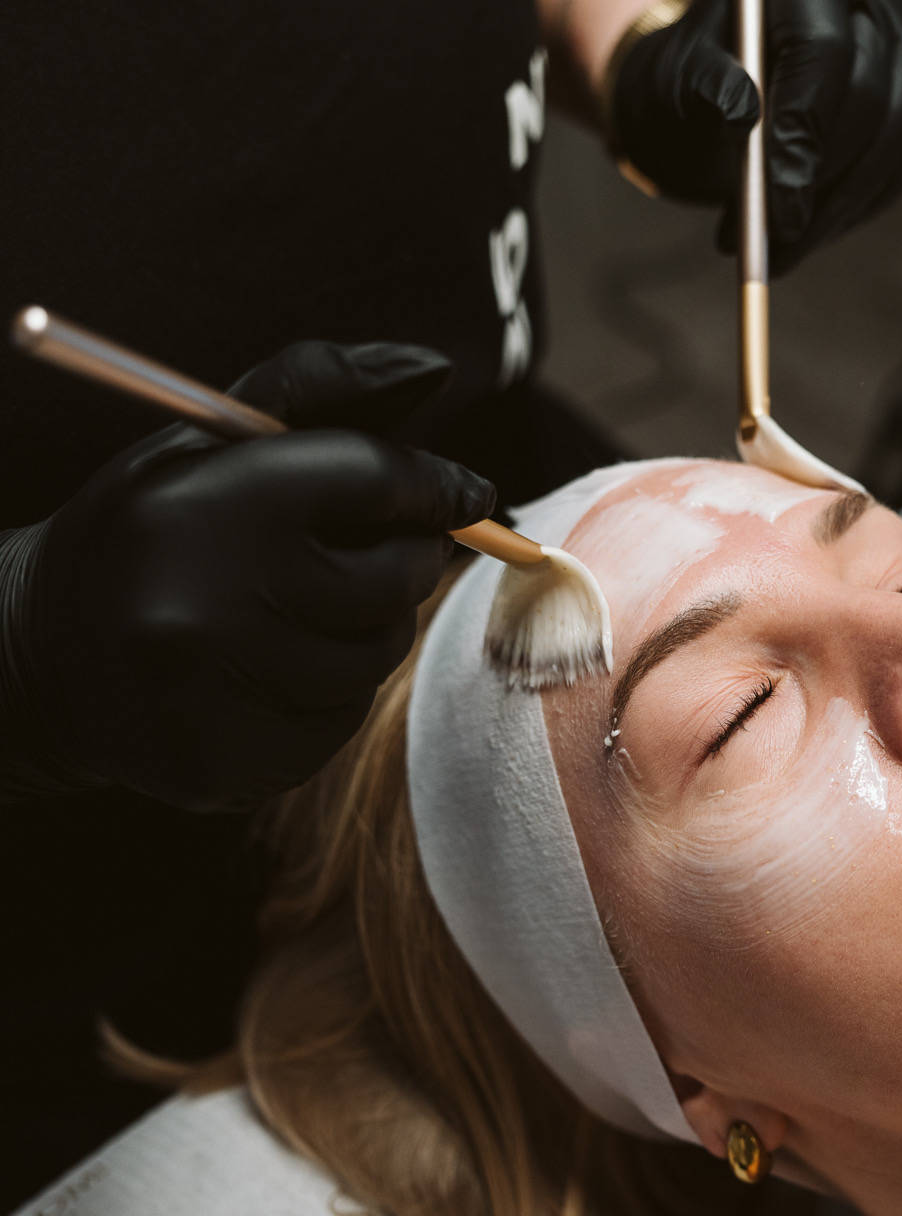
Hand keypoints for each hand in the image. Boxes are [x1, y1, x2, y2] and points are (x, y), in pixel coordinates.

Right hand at [0, 341, 493, 807]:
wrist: (38, 660)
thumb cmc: (146, 533)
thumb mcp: (201, 442)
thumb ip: (315, 391)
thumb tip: (433, 369)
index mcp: (197, 506)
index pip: (368, 479)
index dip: (434, 486)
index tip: (465, 493)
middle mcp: (202, 605)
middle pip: (391, 577)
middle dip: (402, 559)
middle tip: (372, 552)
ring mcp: (216, 697)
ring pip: (375, 654)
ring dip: (365, 627)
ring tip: (297, 611)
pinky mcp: (229, 764)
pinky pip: (343, 719)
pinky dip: (331, 690)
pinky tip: (270, 669)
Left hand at [608, 0, 901, 273]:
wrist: (715, 81)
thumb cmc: (692, 76)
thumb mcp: (676, 75)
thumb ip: (702, 83)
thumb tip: (740, 110)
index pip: (823, 54)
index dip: (804, 136)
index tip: (779, 214)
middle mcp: (865, 4)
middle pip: (871, 99)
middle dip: (820, 185)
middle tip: (771, 243)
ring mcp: (900, 47)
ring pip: (898, 138)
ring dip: (840, 211)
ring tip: (780, 251)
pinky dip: (859, 209)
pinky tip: (813, 232)